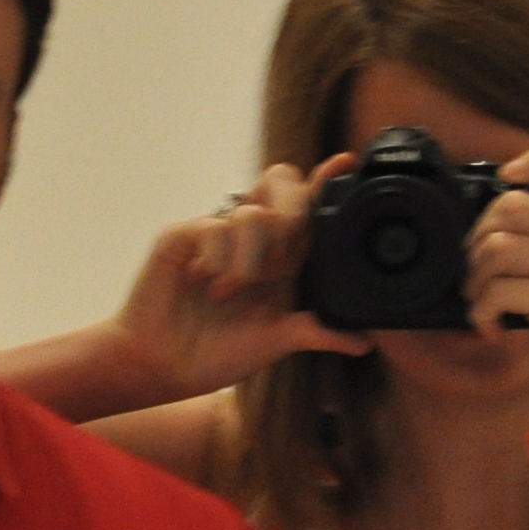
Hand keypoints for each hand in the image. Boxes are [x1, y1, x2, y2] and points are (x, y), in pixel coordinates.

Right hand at [113, 157, 370, 397]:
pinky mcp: (184, 236)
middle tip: (283, 252)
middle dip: (292, 210)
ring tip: (229, 290)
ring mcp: (216, 234)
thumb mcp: (275, 342)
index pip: (308, 211)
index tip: (344, 164)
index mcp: (280, 259)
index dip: (325, 185)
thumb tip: (365, 342)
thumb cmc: (215, 353)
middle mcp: (251, 240)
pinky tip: (201, 280)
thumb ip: (315, 332)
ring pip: (253, 212)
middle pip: (281, 184)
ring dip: (250, 256)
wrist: (163, 366)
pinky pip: (213, 226)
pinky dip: (217, 258)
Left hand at [463, 146, 528, 437]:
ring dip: (475, 280)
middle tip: (479, 274)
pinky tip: (492, 328)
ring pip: (499, 246)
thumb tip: (490, 224)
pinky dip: (481, 311)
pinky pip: (499, 288)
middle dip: (478, 240)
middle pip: (513, 204)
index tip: (507, 176)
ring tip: (483, 303)